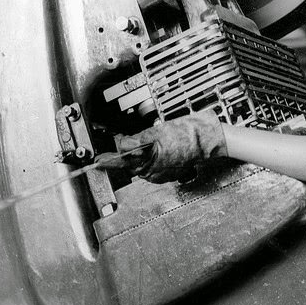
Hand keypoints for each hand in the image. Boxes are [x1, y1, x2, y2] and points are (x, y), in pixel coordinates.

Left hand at [97, 110, 226, 182]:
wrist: (208, 139)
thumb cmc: (187, 134)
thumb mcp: (158, 132)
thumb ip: (137, 140)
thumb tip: (121, 144)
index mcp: (150, 163)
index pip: (121, 162)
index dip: (108, 160)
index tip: (96, 161)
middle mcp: (155, 172)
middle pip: (130, 164)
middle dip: (123, 155)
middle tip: (118, 144)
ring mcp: (163, 173)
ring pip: (142, 165)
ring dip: (138, 156)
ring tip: (143, 143)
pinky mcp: (170, 172)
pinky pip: (154, 166)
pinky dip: (151, 158)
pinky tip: (156, 148)